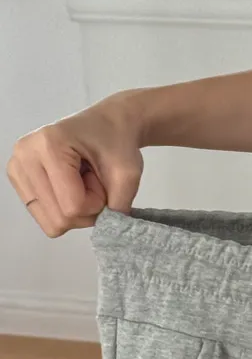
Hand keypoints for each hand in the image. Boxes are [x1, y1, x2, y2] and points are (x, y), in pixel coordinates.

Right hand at [6, 94, 144, 237]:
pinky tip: (68, 186)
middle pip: (59, 219)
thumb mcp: (128, 174)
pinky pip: (44, 218)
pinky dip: (63, 209)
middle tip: (91, 182)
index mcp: (49, 146)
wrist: (105, 126)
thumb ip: (119, 207)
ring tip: (80, 183)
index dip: (97, 203)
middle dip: (85, 210)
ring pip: (51, 223)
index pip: (73, 207)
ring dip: (74, 211)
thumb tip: (106, 232)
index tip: (100, 179)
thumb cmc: (116, 145)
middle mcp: (24, 155)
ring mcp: (16, 167)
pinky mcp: (17, 179)